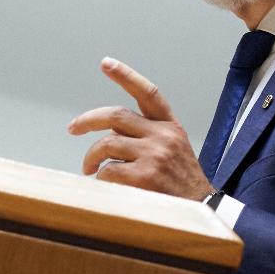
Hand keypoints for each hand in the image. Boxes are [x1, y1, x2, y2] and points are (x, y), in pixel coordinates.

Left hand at [67, 57, 213, 199]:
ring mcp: (154, 155)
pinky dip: (100, 178)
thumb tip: (108, 133)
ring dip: (91, 157)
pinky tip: (106, 185)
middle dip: (88, 120)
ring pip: (106, 144)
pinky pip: (108, 171)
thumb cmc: (181, 182)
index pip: (148, 93)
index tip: (106, 63)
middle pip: (116, 115)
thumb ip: (146, 135)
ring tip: (89, 169)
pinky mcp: (144, 176)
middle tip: (73, 128)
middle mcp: (163, 136)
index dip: (126, 76)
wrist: (200, 210)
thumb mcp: (174, 149)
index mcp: (170, 126)